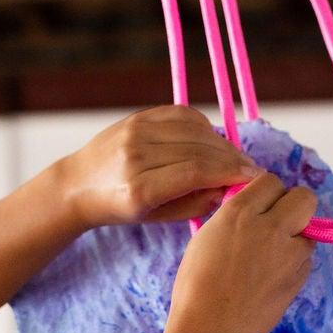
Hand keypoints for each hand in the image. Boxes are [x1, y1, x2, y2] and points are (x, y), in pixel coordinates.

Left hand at [55, 105, 263, 228]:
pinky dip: (203, 127)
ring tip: (233, 158)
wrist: (78, 183)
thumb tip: (228, 187)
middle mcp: (136, 156)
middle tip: (252, 169)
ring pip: (194, 130)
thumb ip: (194, 204)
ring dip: (221, 143)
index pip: (196, 172)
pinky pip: (181, 115)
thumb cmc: (119, 207)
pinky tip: (211, 142)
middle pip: (198, 150)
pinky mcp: (138, 117)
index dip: (230, 173)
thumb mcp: (156, 217)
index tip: (253, 178)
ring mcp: (135, 132)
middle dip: (231, 158)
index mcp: (139, 188)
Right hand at [163, 172, 317, 332]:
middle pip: (305, 197)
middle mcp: (270, 227)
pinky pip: (305, 259)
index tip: (259, 205)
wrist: (210, 331)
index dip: (266, 192)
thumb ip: (233, 217)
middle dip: (294, 205)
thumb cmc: (195, 287)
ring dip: (295, 237)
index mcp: (239, 212)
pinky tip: (271, 278)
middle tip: (278, 222)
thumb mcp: (206, 238)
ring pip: (308, 230)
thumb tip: (251, 209)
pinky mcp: (299, 278)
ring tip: (271, 257)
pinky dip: (293, 263)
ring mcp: (290, 254)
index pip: (271, 180)